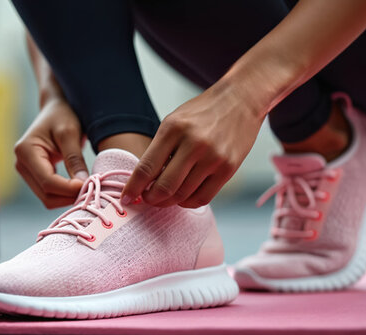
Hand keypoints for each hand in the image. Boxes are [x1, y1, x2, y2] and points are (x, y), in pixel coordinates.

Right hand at [14, 98, 88, 208]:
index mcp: (25, 151)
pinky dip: (64, 195)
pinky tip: (79, 187)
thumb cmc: (62, 115)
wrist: (55, 108)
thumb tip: (83, 184)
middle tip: (93, 190)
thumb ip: (75, 159)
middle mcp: (21, 164)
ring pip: (47, 198)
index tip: (90, 186)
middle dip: (69, 196)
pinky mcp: (34, 176)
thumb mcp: (70, 133)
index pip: (47, 181)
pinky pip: (49, 193)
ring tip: (88, 189)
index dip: (69, 189)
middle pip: (46, 194)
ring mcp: (26, 172)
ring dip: (67, 198)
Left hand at [121, 85, 264, 207]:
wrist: (241, 100)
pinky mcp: (229, 169)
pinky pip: (203, 197)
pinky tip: (183, 196)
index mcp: (173, 129)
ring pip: (183, 195)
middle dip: (150, 199)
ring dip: (169, 201)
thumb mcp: (174, 121)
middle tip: (146, 199)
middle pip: (164, 187)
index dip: (133, 188)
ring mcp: (213, 158)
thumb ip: (159, 149)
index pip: (146, 168)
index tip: (125, 198)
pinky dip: (188, 202)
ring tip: (164, 196)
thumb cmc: (202, 112)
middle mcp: (194, 144)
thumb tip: (143, 181)